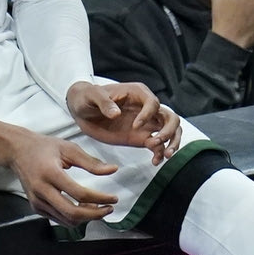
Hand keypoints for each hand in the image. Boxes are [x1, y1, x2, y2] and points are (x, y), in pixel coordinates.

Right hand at [3, 127, 118, 226]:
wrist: (17, 151)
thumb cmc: (44, 147)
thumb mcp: (68, 148)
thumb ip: (91, 162)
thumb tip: (113, 170)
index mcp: (50, 173)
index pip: (80, 194)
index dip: (100, 198)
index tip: (114, 198)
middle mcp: (42, 190)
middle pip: (73, 213)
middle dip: (95, 215)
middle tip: (109, 208)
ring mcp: (37, 201)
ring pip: (66, 220)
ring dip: (86, 218)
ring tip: (97, 207)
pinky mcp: (36, 207)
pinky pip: (59, 219)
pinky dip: (74, 218)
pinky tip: (83, 208)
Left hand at [66, 81, 180, 165]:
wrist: (82, 109)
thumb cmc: (88, 97)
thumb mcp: (92, 95)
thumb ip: (104, 102)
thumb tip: (116, 113)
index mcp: (137, 93)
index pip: (153, 103)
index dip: (147, 114)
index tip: (135, 125)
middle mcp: (146, 108)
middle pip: (170, 117)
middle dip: (169, 130)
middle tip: (158, 141)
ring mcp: (146, 123)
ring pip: (170, 130)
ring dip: (172, 142)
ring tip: (165, 155)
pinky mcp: (141, 137)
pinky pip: (158, 145)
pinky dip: (160, 153)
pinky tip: (155, 162)